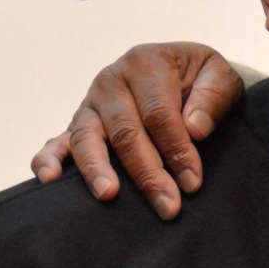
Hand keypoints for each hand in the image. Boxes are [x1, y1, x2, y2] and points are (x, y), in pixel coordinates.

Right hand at [30, 42, 242, 219]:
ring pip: (87, 138)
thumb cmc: (201, 79)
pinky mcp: (78, 123)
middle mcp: (112, 80)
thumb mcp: (220, 75)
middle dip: (147, 172)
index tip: (192, 182)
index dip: (176, 149)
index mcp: (146, 62)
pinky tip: (49, 179)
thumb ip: (212, 97)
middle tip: (167, 205)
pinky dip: (48, 159)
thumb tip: (194, 128)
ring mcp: (90, 103)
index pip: (159, 113)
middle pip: (126, 131)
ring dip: (98, 169)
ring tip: (109, 195)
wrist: (184, 74)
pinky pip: (57, 142)